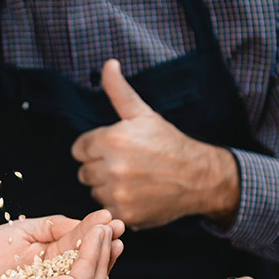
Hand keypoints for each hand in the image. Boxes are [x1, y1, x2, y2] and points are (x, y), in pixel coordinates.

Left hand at [71, 59, 240, 229]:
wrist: (199, 177)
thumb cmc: (167, 142)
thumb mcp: (142, 113)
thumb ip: (119, 90)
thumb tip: (108, 64)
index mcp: (111, 140)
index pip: (79, 149)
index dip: (95, 148)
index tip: (114, 149)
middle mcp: (112, 168)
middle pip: (84, 172)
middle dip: (100, 168)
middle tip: (126, 165)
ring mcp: (118, 193)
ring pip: (94, 192)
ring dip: (108, 188)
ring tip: (133, 180)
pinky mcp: (125, 214)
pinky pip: (107, 210)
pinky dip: (118, 205)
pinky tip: (136, 196)